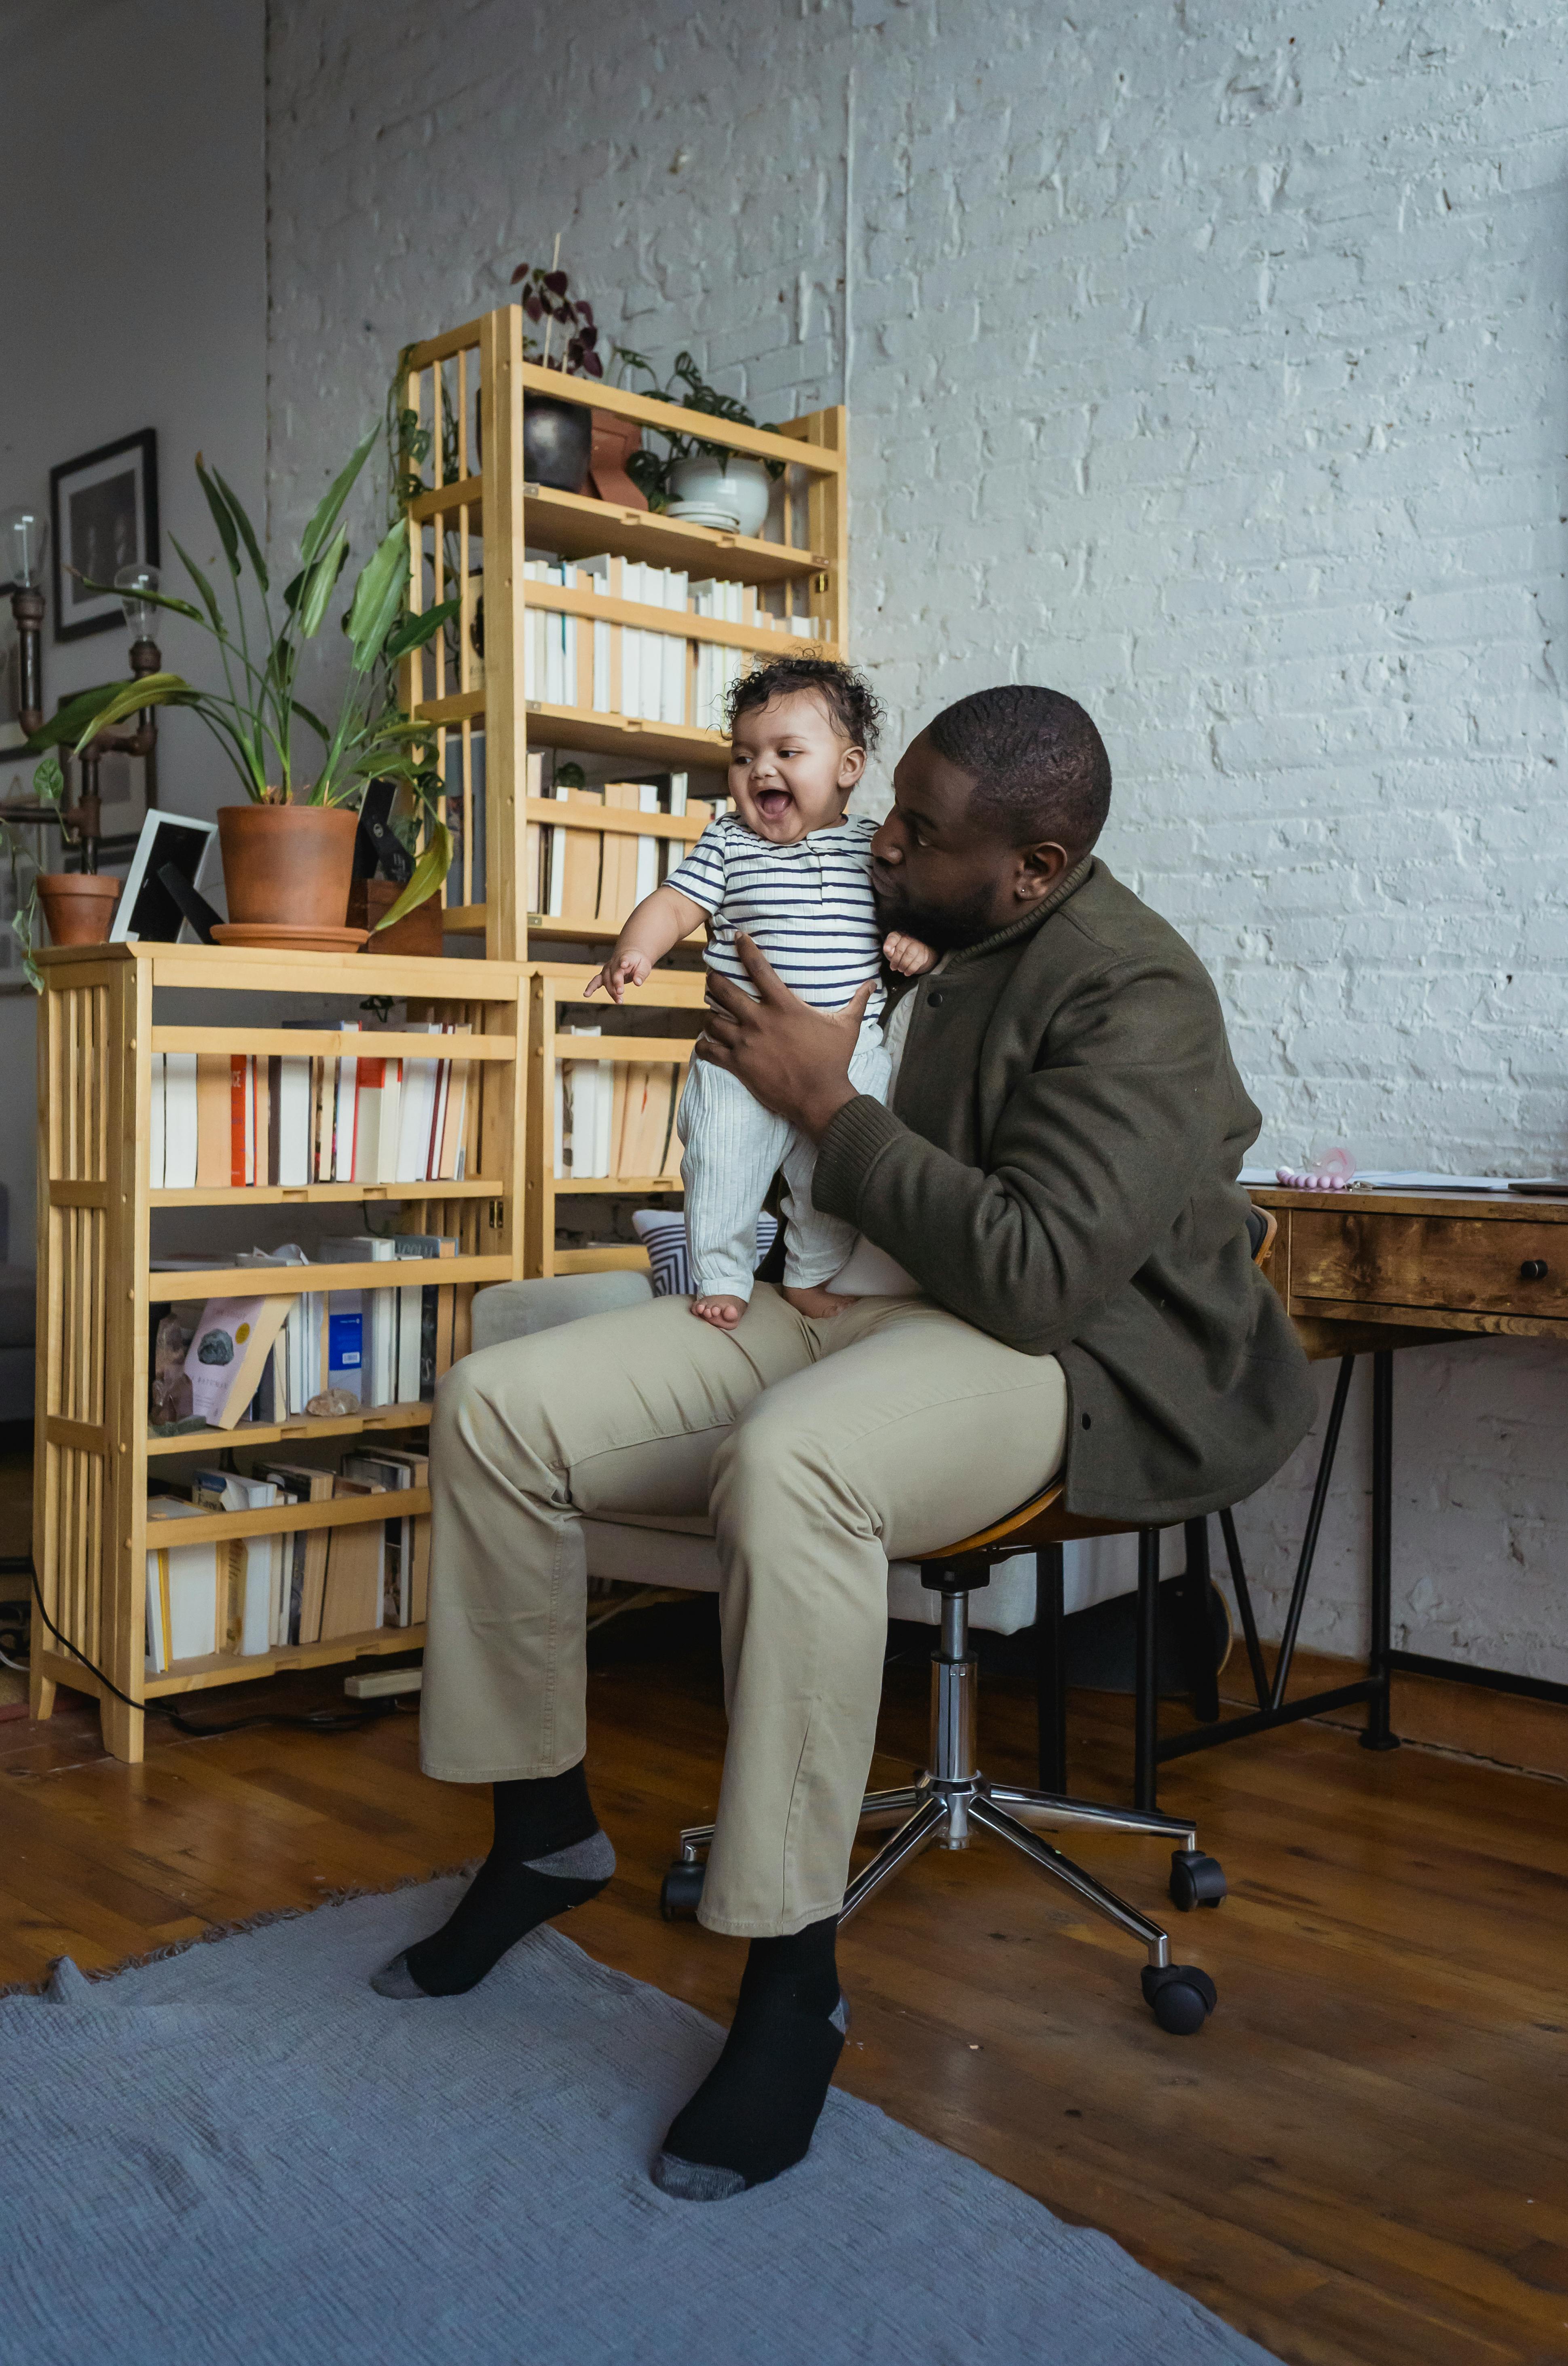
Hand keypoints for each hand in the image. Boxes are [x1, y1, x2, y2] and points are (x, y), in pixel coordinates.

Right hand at [584, 946, 650, 1001]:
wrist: (629, 956)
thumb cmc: (638, 962)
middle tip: (621, 993)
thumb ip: (641, 974)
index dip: (623, 962)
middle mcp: (614, 963)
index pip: (624, 959)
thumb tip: (637, 983)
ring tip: (618, 1001)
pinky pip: (596, 982)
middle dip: (617, 984)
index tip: (623, 964)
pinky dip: (591, 988)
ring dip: (611, 991)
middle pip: (614, 973)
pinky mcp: (603, 975)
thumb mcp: (644, 966)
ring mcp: (607, 969)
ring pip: (606, 980)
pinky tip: (586, 994)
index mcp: (625, 958)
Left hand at [697, 936, 871, 1139]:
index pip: (758, 968)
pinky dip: (705, 1045)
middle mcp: (760, 1021)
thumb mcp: (848, 1027)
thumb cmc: (834, 1060)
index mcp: (784, 1007)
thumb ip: (857, 1002)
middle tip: (712, 977)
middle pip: (724, 991)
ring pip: (712, 1020)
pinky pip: (709, 1050)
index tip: (736, 937)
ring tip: (712, 1014)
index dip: (745, 948)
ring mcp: (746, 1043)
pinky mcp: (738, 1065)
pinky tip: (707, 1043)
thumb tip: (872, 984)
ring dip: (710, 1015)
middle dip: (714, 980)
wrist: (820, 1097)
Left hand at [884, 931, 936, 976]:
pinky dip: (910, 969)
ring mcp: (917, 945)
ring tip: (900, 969)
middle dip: (895, 961)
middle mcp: (908, 938)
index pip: (894, 938)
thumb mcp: (892, 951)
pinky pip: (916, 962)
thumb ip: (889, 950)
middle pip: (900, 950)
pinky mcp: (923, 954)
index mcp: (898, 936)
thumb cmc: (901, 953)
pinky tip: (906, 972)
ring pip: (909, 956)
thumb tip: (887, 950)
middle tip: (893, 968)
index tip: (886, 949)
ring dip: (903, 966)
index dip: (889, 943)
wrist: (918, 955)